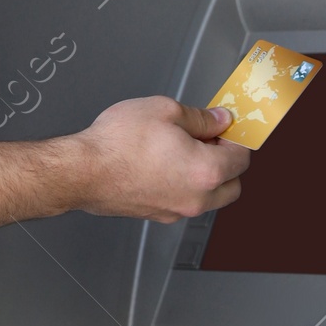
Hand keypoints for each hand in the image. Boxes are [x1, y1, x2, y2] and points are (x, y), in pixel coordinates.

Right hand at [72, 96, 249, 222]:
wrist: (83, 171)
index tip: (227, 126)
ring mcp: (176, 210)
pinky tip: (164, 164)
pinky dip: (185, 186)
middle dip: (227, 162)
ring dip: (207, 176)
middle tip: (208, 138)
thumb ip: (200, 117)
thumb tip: (220, 121)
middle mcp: (197, 198)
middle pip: (233, 185)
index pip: (241, 158)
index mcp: (206, 171)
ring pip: (210, 197)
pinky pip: (185, 201)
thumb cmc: (118, 143)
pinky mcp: (157, 215)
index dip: (236, 137)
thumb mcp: (165, 110)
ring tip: (182, 149)